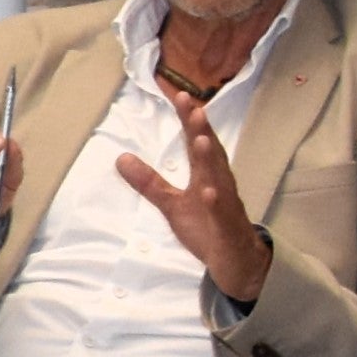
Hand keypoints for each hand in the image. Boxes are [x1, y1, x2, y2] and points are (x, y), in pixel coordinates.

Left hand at [114, 103, 269, 302]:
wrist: (235, 262)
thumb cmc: (207, 227)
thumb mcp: (171, 204)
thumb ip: (149, 182)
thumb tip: (121, 158)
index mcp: (206, 176)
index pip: (196, 143)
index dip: (189, 120)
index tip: (180, 95)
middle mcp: (219, 185)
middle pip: (211, 154)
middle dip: (202, 130)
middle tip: (194, 106)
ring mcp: (226, 206)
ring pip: (221, 180)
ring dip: (212, 160)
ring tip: (202, 139)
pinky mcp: (228, 229)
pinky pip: (223, 215)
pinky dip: (217, 203)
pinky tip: (209, 192)